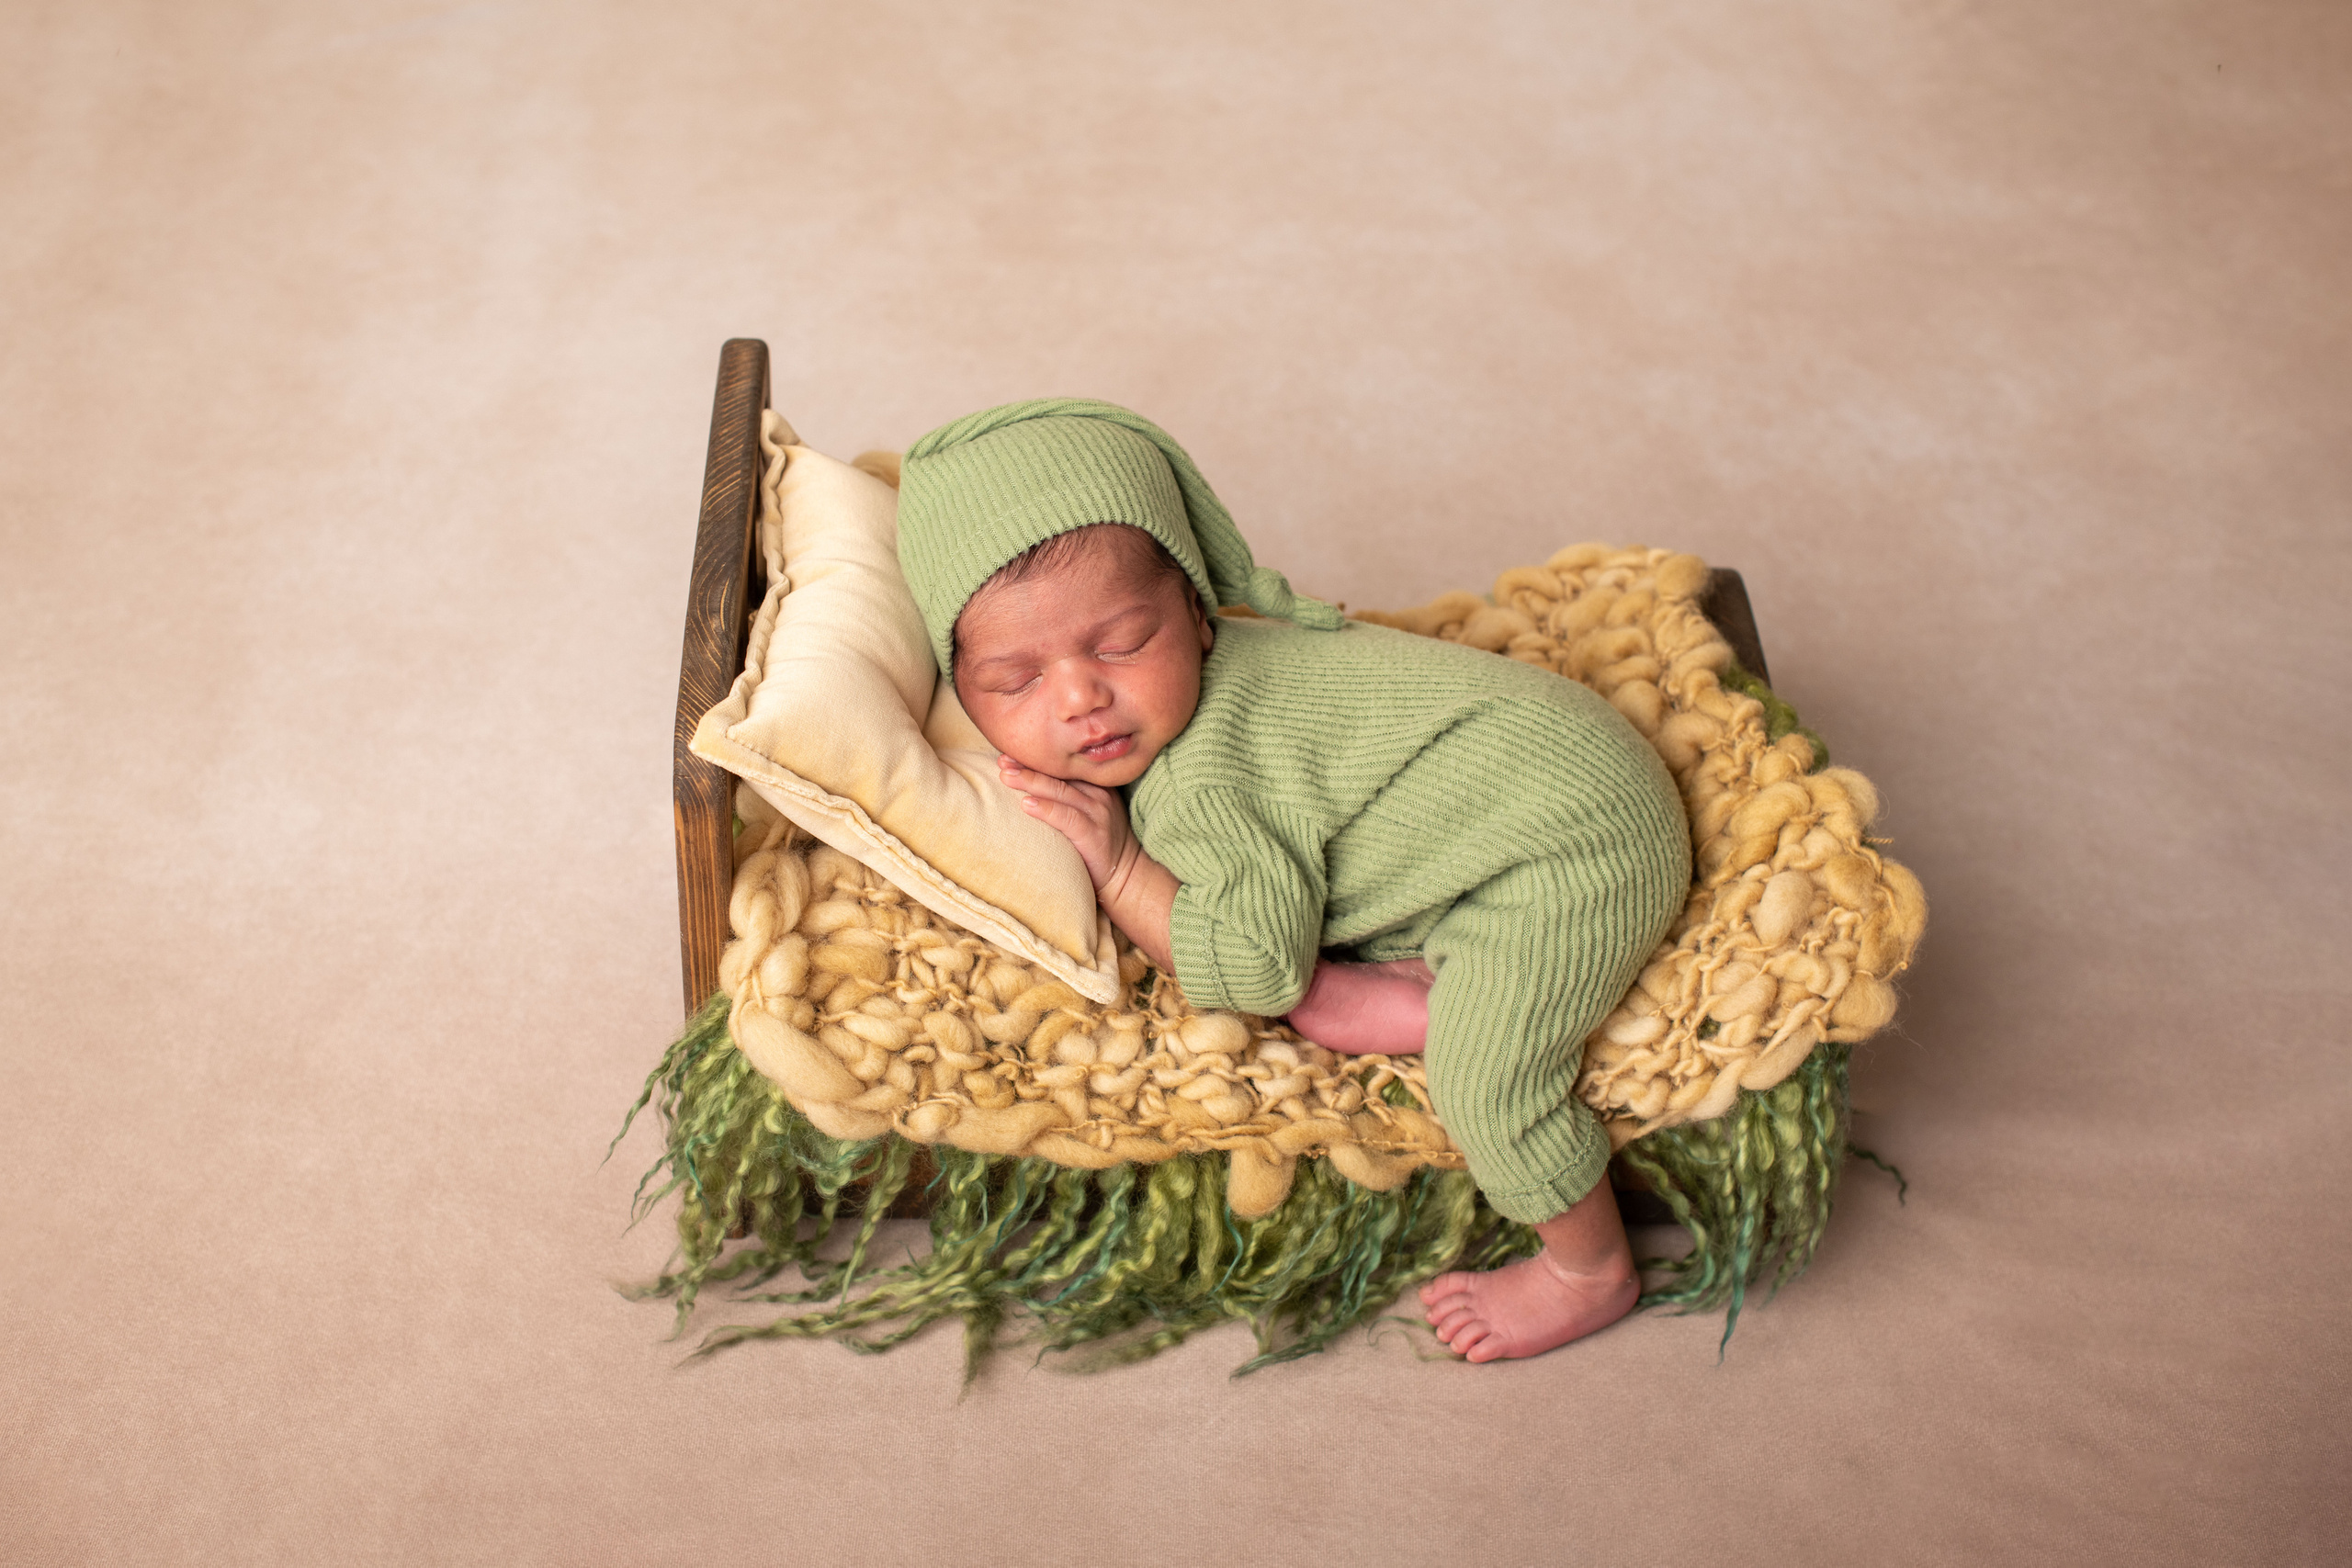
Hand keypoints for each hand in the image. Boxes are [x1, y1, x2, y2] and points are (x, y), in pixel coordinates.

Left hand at [997, 756, 1140, 894]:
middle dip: (1028, 766)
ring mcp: (1097, 812)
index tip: (1009, 753)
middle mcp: (1097, 793)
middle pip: (1058, 774)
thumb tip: (1026, 790)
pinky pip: (1066, 817)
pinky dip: (1046, 809)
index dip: (1035, 759)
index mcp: (1094, 785)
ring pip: (1060, 791)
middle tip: (1002, 760)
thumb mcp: (1086, 813)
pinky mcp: (1094, 833)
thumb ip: (1066, 798)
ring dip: (1031, 782)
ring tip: (1007, 777)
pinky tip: (1027, 804)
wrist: (1126, 874)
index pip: (1062, 767)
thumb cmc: (1098, 844)